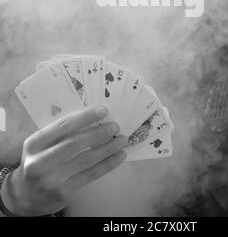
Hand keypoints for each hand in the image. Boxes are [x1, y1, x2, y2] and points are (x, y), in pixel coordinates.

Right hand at [1, 106, 126, 215]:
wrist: (26, 195)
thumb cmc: (38, 161)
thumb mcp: (40, 145)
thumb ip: (60, 133)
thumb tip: (93, 118)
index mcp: (35, 143)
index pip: (63, 126)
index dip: (85, 117)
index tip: (103, 110)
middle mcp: (41, 162)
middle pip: (75, 143)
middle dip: (99, 133)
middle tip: (115, 126)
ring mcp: (53, 179)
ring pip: (86, 160)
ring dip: (108, 148)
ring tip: (122, 140)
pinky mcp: (64, 193)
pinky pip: (91, 175)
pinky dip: (108, 164)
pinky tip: (119, 156)